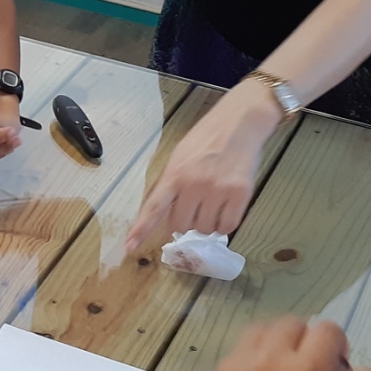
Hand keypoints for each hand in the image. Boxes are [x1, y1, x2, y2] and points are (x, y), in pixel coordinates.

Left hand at [126, 83, 280, 252]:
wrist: (239, 123)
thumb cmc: (206, 139)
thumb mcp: (179, 157)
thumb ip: (172, 184)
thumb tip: (166, 214)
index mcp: (174, 174)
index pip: (154, 207)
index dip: (141, 229)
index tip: (130, 246)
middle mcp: (194, 184)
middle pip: (181, 225)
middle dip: (185, 223)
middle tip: (194, 209)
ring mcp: (218, 190)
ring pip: (205, 229)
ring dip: (206, 224)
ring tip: (212, 204)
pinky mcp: (240, 194)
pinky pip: (228, 226)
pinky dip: (225, 224)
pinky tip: (225, 210)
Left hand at [192, 318, 348, 370]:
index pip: (328, 330)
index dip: (335, 345)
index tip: (334, 362)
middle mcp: (272, 359)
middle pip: (292, 324)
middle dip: (304, 341)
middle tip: (305, 367)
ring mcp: (237, 365)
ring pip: (261, 332)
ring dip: (275, 345)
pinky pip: (238, 355)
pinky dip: (250, 363)